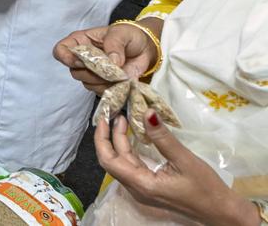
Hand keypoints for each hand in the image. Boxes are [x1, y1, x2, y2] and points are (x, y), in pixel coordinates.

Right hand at [53, 21, 158, 94]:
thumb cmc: (129, 36)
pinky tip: (121, 80)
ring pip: (87, 83)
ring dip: (104, 80)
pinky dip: (112, 87)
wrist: (145, 49)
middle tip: (110, 67)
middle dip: (92, 72)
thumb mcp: (122, 33)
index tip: (81, 61)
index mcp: (81, 42)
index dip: (66, 58)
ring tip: (119, 72)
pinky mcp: (103, 84)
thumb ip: (114, 44)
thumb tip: (112, 62)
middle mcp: (82, 58)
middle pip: (74, 71)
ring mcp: (92, 73)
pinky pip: (101, 91)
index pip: (60, 50)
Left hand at [96, 113, 260, 225]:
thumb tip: (147, 112)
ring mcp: (143, 189)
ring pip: (123, 163)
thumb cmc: (206, 189)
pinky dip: (130, 150)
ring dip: (120, 142)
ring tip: (123, 120)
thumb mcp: (185, 160)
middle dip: (109, 137)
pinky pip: (133, 166)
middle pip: (112, 161)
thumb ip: (163, 138)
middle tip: (114, 115)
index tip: (104, 118)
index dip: (102, 138)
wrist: (222, 213)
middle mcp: (137, 188)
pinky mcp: (150, 187)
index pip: (108, 160)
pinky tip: (135, 136)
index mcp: (141, 184)